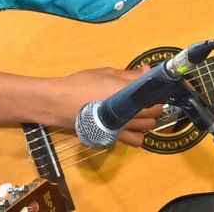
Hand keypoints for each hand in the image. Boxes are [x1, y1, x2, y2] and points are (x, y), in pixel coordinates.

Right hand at [43, 67, 158, 145]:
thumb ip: (130, 75)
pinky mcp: (111, 136)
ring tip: (137, 113)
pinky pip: (134, 141)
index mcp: (128, 92)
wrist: (57, 102)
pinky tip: (129, 127)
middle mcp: (128, 111)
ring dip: (147, 120)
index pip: (156, 94)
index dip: (157, 91)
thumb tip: (147, 71)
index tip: (154, 88)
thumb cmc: (81, 84)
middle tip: (144, 99)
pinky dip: (136, 136)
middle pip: (155, 111)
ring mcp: (121, 125)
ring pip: (148, 127)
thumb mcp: (107, 73)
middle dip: (153, 104)